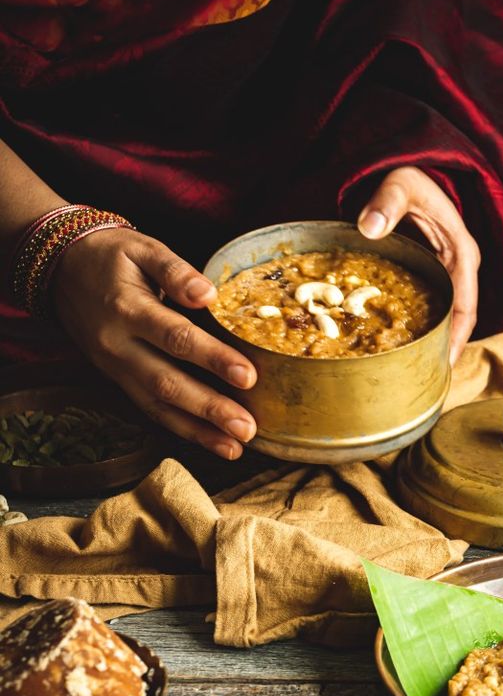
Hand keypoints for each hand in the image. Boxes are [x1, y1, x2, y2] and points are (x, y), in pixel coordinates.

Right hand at [52, 228, 256, 459]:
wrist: (60, 269)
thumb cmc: (110, 257)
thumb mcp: (141, 248)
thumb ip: (176, 270)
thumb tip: (208, 293)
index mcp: (128, 309)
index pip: (176, 338)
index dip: (213, 359)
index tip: (248, 376)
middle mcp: (118, 345)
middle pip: (167, 383)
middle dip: (209, 409)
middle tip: (247, 427)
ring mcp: (115, 368)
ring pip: (157, 406)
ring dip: (198, 431)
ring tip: (235, 448)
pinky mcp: (118, 379)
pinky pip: (150, 409)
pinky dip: (181, 429)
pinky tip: (212, 441)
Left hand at [357, 167, 479, 363]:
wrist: (406, 171)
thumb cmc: (409, 177)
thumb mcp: (401, 183)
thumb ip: (387, 202)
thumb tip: (369, 228)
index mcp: (462, 253)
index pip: (466, 305)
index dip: (457, 337)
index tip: (444, 364)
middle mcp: (458, 268)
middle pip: (457, 319)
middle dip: (444, 349)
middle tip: (424, 380)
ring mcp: (445, 273)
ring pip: (443, 316)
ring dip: (432, 342)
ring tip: (413, 373)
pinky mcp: (430, 275)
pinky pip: (429, 307)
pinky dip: (419, 327)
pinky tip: (400, 346)